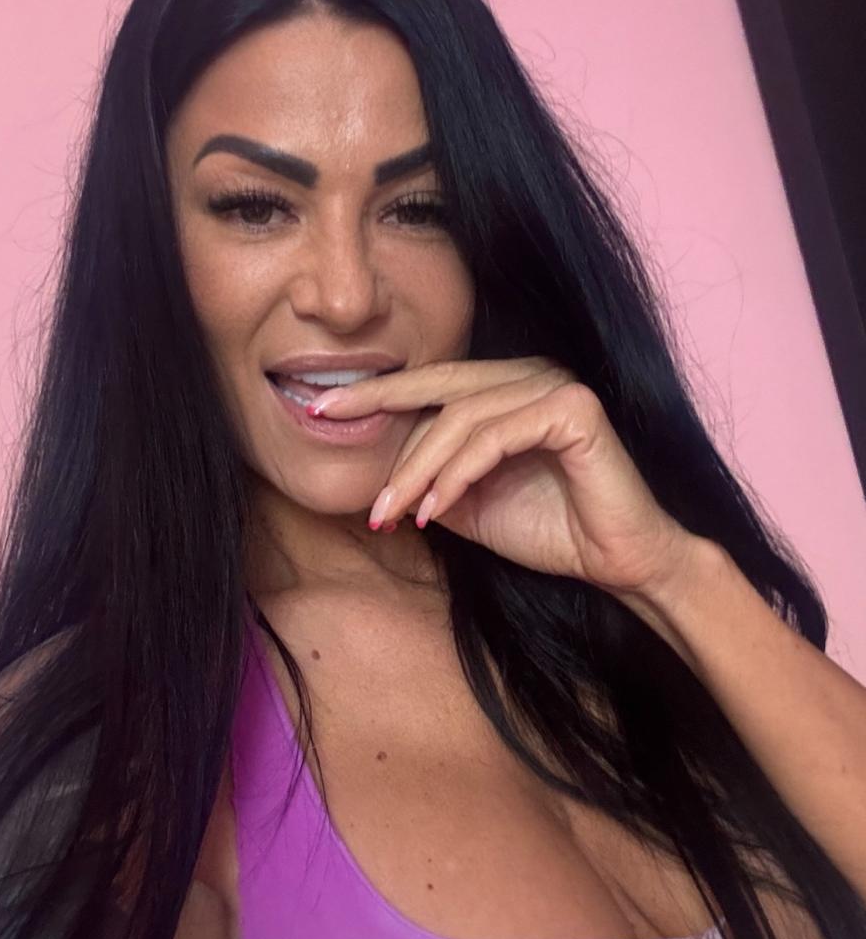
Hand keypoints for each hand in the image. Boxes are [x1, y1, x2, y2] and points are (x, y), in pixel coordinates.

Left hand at [306, 356, 697, 598]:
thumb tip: (371, 474)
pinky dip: (458, 473)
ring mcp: (554, 386)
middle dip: (376, 411)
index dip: (374, 393)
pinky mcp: (575, 409)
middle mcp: (529, 375)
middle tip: (323, 426)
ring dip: (416, 469)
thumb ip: (428, 478)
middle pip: (437, 390)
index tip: (318, 410)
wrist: (620, 563)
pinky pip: (496, 436)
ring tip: (390, 513)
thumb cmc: (549, 530)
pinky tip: (436, 510)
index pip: (429, 384)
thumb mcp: (467, 504)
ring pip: (461, 418)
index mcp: (505, 387)